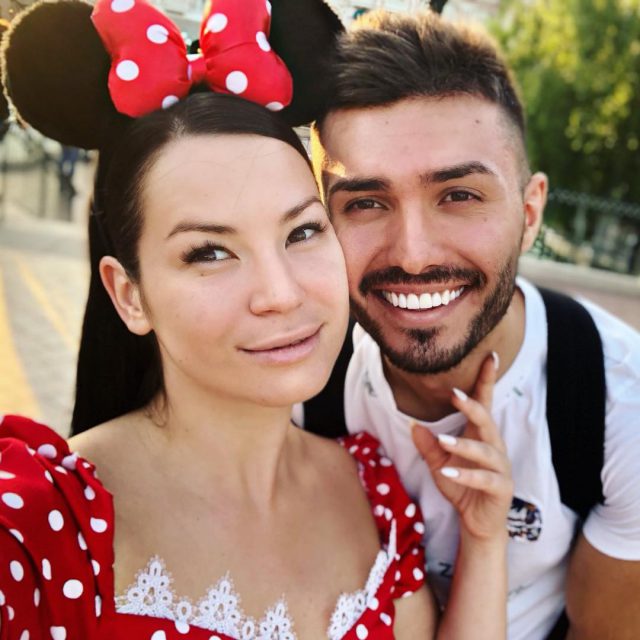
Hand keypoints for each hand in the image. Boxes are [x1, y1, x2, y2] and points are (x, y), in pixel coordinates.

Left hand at [411, 353, 512, 540]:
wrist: (477, 522)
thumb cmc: (461, 487)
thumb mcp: (439, 464)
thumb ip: (428, 446)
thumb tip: (412, 425)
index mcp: (480, 436)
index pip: (485, 403)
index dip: (487, 380)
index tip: (489, 356)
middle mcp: (494, 447)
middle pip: (487, 421)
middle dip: (472, 406)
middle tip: (453, 394)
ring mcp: (500, 468)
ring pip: (486, 451)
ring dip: (464, 445)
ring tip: (443, 440)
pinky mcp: (501, 488)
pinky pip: (485, 478)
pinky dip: (466, 474)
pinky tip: (447, 471)